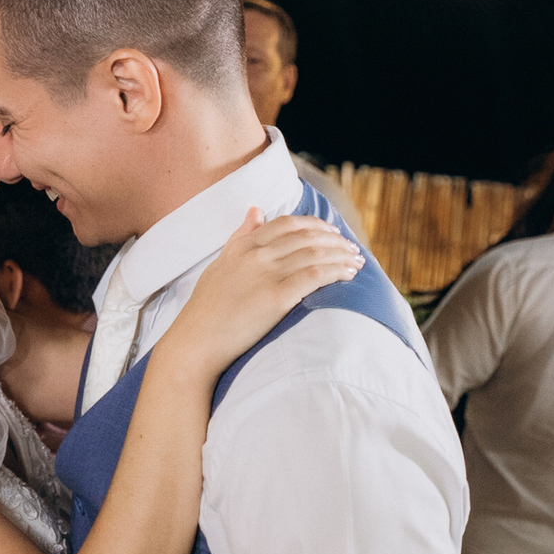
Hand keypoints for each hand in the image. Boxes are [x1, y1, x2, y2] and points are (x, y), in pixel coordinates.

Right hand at [160, 208, 361, 388]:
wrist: (196, 343)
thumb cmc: (205, 310)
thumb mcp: (219, 264)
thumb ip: (240, 236)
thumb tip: (256, 210)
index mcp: (242, 245)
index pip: (287, 224)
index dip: (315, 225)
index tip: (331, 231)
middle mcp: (256, 254)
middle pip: (307, 236)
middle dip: (335, 240)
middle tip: (351, 247)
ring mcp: (266, 274)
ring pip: (316, 253)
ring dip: (342, 255)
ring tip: (357, 261)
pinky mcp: (277, 297)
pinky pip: (316, 275)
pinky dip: (337, 271)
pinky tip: (349, 274)